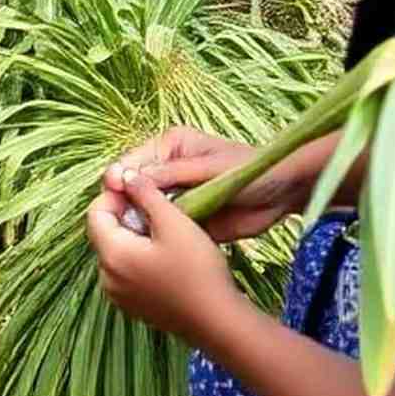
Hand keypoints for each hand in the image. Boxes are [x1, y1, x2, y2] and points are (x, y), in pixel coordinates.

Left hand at [87, 169, 249, 353]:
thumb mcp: (173, 222)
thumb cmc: (197, 269)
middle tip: (155, 207)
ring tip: (163, 230)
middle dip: (124, 214)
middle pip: (103, 232)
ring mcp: (119, 296)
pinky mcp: (133, 307)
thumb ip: (145, 193)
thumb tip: (125, 175)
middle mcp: (107, 278)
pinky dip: (137, 257)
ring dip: (131, 235)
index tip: (139, 187)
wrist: (219, 321)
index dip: (114, 194)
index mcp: (112, 255)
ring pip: (115, 252)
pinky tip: (165, 255)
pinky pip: (125, 272)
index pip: (95, 212)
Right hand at [105, 126, 307, 243]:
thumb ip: (170, 174)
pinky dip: (158, 238)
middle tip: (120, 220)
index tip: (112, 191)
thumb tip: (127, 177)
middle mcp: (168, 171)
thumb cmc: (248, 169)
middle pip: (135, 188)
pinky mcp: (187, 221)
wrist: (283, 194)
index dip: (120, 177)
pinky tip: (150, 247)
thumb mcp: (207, 168)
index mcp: (169, 148)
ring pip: (147, 212)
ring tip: (133, 236)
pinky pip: (165, 230)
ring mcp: (177, 197)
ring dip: (140, 223)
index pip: (133, 161)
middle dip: (127, 203)